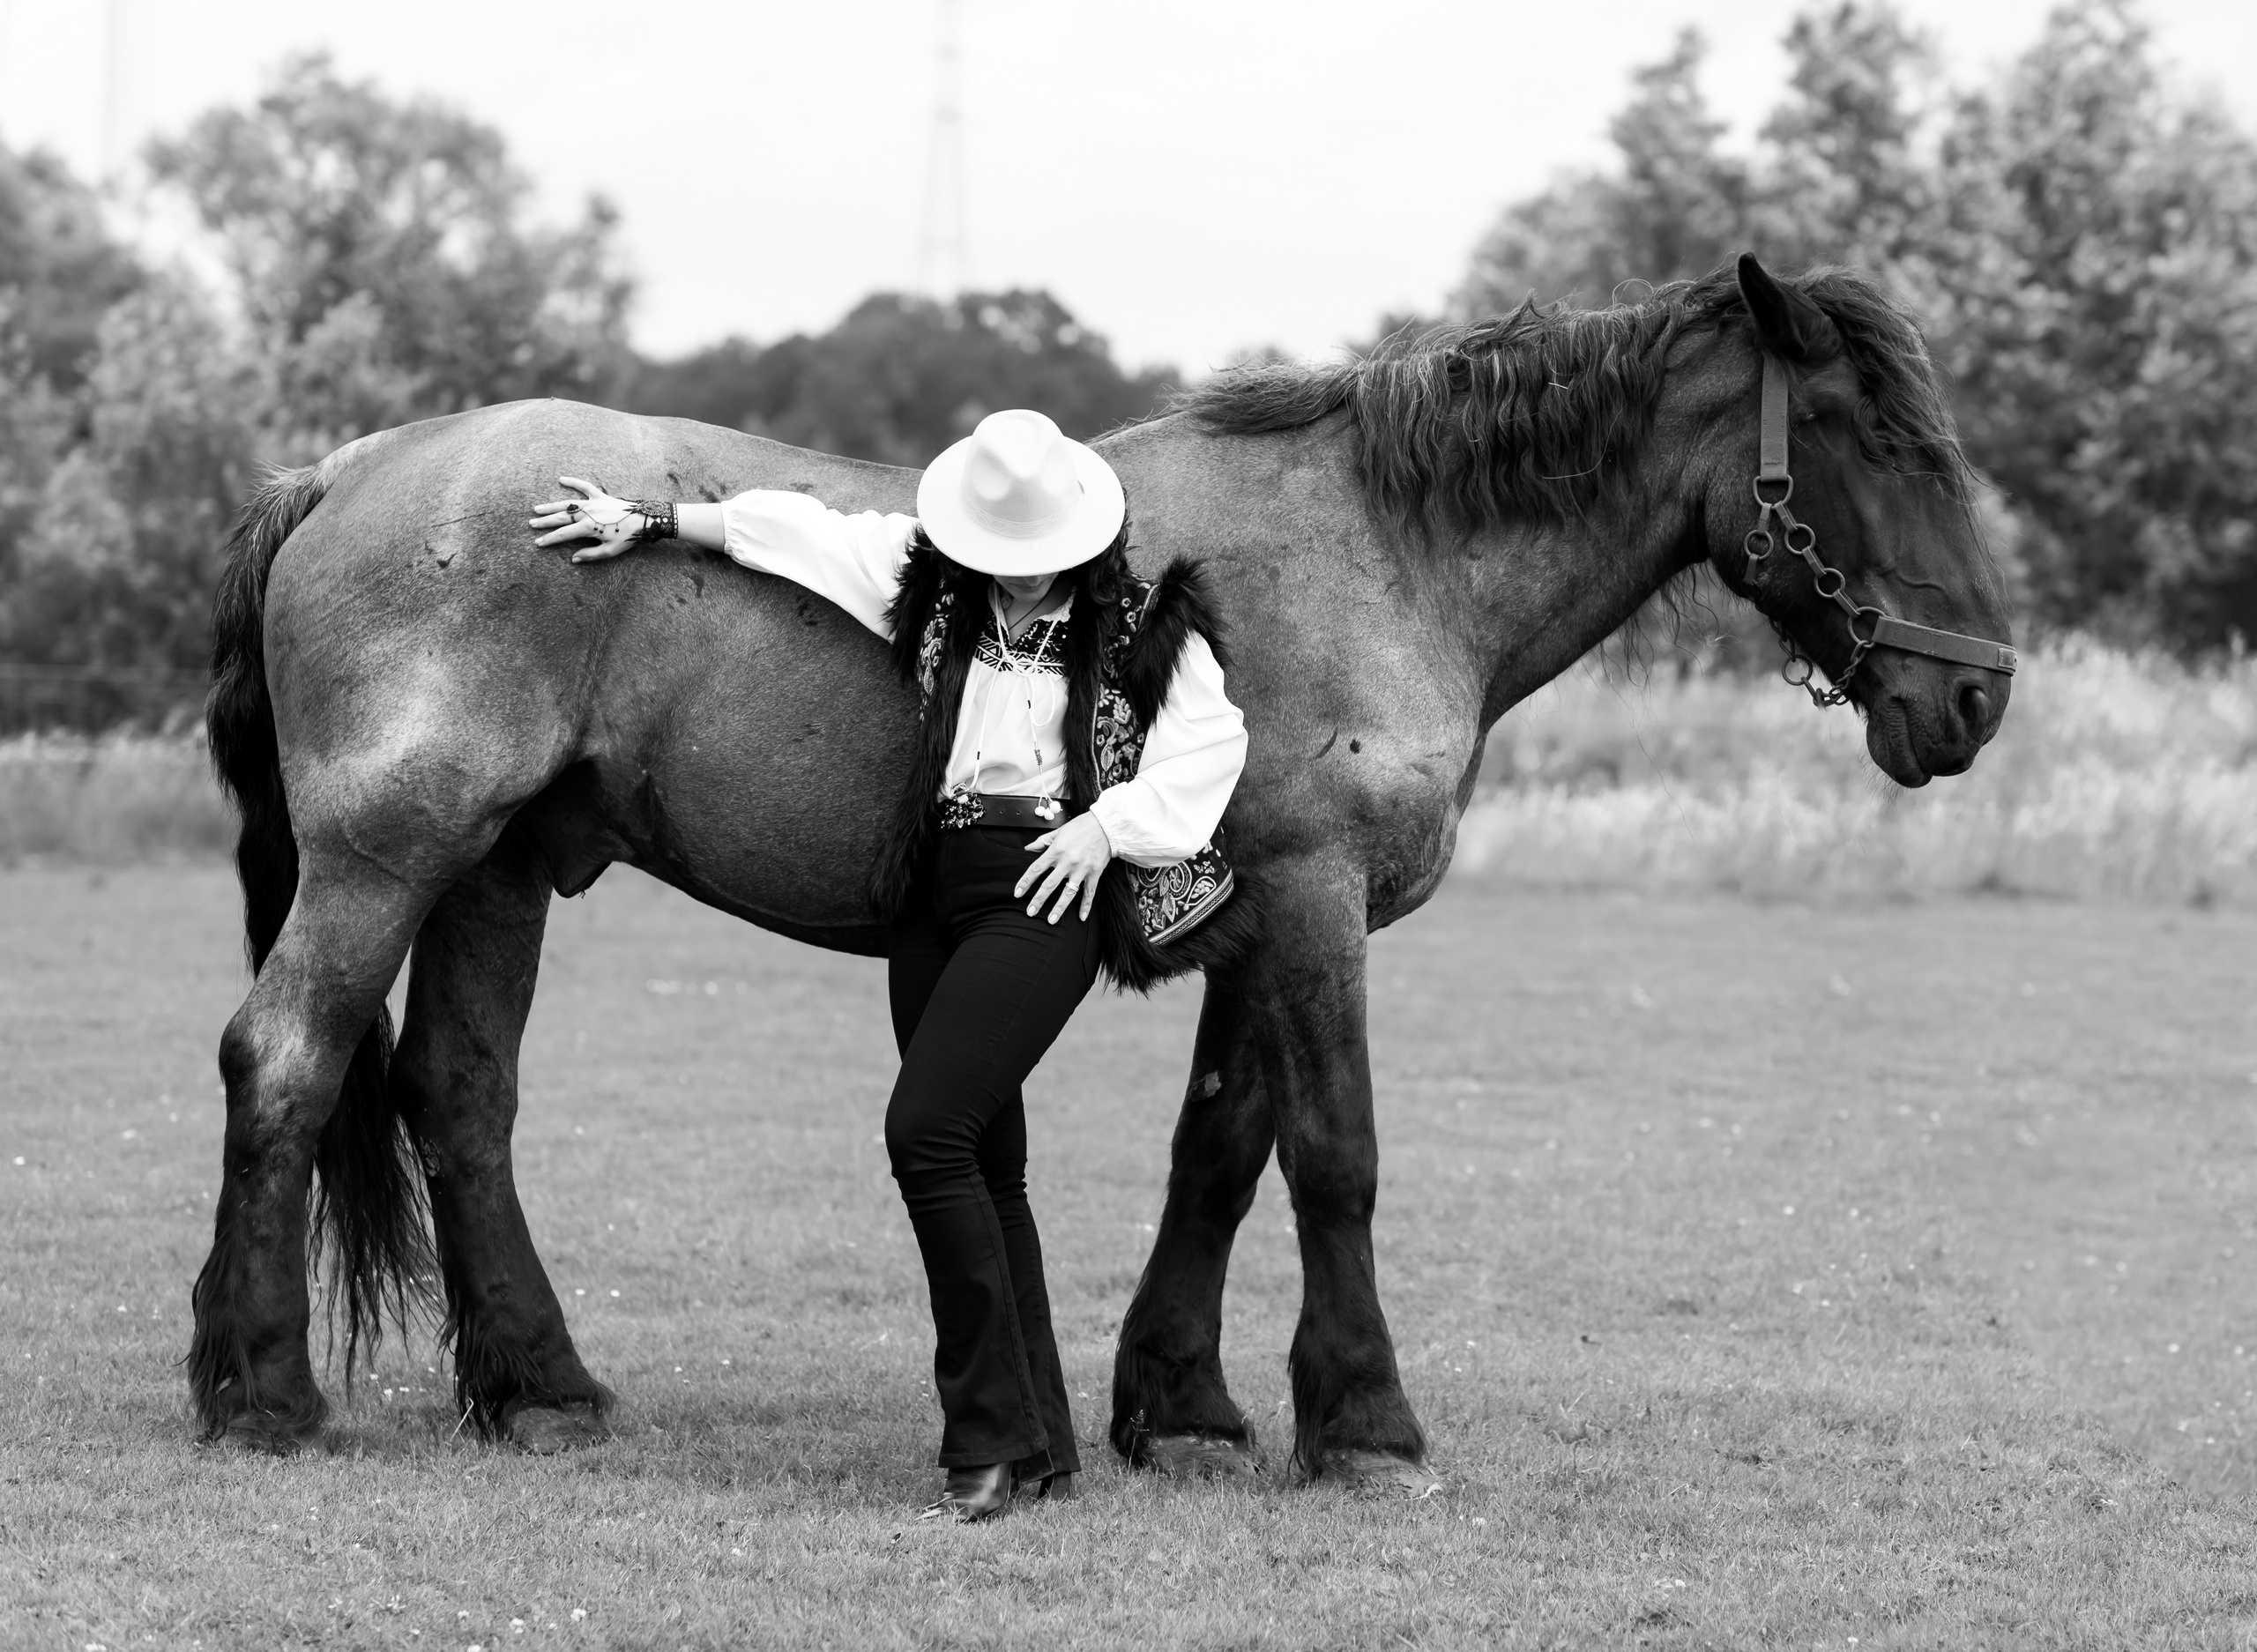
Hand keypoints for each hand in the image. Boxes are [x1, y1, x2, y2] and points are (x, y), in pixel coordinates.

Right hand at [529, 476, 646, 561]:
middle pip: (561, 517)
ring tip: (537, 508)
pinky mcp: (601, 496)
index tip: (538, 543)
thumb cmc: (628, 537)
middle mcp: (588, 513)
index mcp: (589, 527)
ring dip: (551, 506)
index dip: (550, 539)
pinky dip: (573, 482)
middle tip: (531, 524)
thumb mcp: (610, 551)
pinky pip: (584, 487)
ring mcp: (593, 502)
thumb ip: (590, 555)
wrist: (645, 520)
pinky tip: (561, 479)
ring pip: (567, 503)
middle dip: (545, 522)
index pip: (564, 534)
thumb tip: (573, 559)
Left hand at [1016, 812, 1112, 923]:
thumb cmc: (1081, 826)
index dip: (1025, 882)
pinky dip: (1086, 905)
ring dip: (1059, 907)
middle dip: (1039, 900)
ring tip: (1052, 920)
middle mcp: (1068, 862)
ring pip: (1068, 892)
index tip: (1017, 893)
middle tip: (1030, 912)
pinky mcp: (1095, 873)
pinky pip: (1090, 892)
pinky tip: (1082, 917)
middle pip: (1049, 884)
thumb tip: (1028, 849)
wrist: (1107, 826)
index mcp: (1056, 850)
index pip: (1036, 869)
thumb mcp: (1059, 831)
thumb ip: (1043, 841)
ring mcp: (1082, 869)